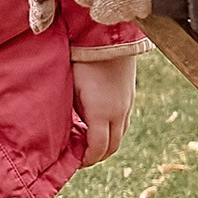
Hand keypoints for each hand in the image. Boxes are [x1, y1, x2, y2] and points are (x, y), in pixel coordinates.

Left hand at [71, 46, 138, 160]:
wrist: (109, 36)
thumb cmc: (83, 60)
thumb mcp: (70, 88)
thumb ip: (71, 112)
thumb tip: (67, 130)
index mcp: (102, 113)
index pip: (97, 148)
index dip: (86, 160)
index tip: (74, 162)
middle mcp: (119, 112)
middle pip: (112, 147)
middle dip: (97, 156)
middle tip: (81, 157)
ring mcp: (128, 104)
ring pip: (120, 135)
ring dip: (106, 143)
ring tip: (89, 141)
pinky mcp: (131, 95)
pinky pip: (124, 121)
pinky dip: (112, 130)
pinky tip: (98, 123)